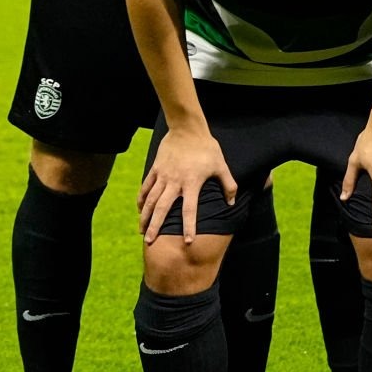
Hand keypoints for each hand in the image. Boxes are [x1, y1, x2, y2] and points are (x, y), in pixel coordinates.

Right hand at [137, 121, 235, 243]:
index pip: (189, 210)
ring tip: (141, 231)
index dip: (189, 226)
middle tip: (149, 242)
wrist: (187, 129)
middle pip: (162, 208)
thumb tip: (231, 203)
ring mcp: (163, 175)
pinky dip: (141, 199)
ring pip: (150, 200)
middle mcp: (175, 182)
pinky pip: (146, 187)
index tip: (188, 241)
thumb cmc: (207, 148)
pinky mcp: (155, 169)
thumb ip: (228, 185)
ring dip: (145, 216)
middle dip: (155, 226)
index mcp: (192, 183)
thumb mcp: (222, 166)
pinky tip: (139, 209)